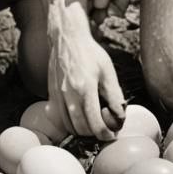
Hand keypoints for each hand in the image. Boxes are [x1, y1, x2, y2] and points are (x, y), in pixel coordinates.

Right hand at [48, 7, 125, 140]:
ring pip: (68, 126)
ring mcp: (58, 96)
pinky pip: (60, 118)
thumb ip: (114, 94)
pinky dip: (71, 123)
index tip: (111, 135)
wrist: (67, 38)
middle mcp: (69, 95)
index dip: (105, 135)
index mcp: (85, 89)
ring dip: (82, 131)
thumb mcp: (107, 70)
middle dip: (94, 135)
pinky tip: (80, 116)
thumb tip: (120, 115)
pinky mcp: (52, 95)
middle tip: (104, 130)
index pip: (94, 124)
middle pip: (81, 129)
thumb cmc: (90, 53)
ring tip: (93, 124)